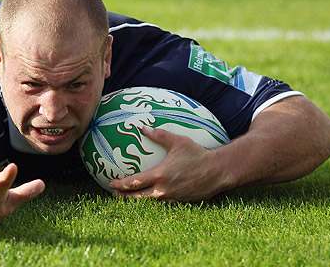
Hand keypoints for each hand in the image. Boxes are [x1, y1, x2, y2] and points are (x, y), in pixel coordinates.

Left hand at [108, 127, 225, 202]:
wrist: (218, 171)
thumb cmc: (198, 154)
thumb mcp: (178, 141)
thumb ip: (159, 135)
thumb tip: (143, 127)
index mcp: (161, 176)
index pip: (135, 183)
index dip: (121, 185)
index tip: (111, 183)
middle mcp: (164, 190)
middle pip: (138, 198)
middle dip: (124, 197)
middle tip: (114, 194)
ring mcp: (173, 197)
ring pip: (150, 202)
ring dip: (138, 200)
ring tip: (129, 196)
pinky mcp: (181, 201)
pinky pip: (163, 202)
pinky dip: (153, 200)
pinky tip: (151, 195)